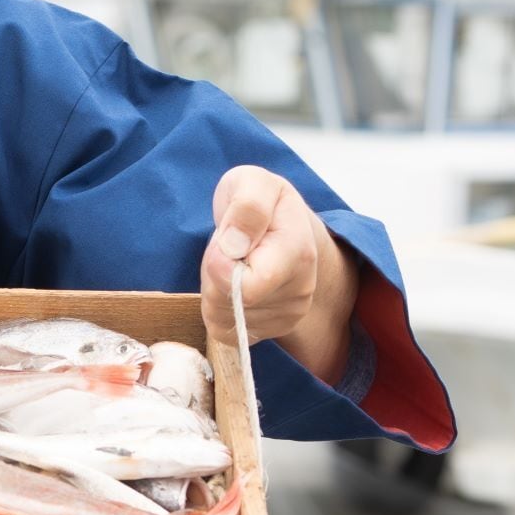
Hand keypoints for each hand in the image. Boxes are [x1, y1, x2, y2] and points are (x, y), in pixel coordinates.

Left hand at [201, 165, 353, 379]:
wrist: (284, 227)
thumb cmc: (264, 201)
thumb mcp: (253, 183)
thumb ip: (248, 206)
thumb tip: (234, 246)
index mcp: (299, 252)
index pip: (249, 286)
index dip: (220, 266)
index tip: (223, 240)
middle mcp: (301, 290)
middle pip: (230, 304)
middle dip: (213, 274)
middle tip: (227, 248)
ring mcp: (289, 315)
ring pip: (224, 318)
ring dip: (214, 290)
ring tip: (232, 263)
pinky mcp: (271, 331)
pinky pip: (225, 331)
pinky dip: (218, 308)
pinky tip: (232, 284)